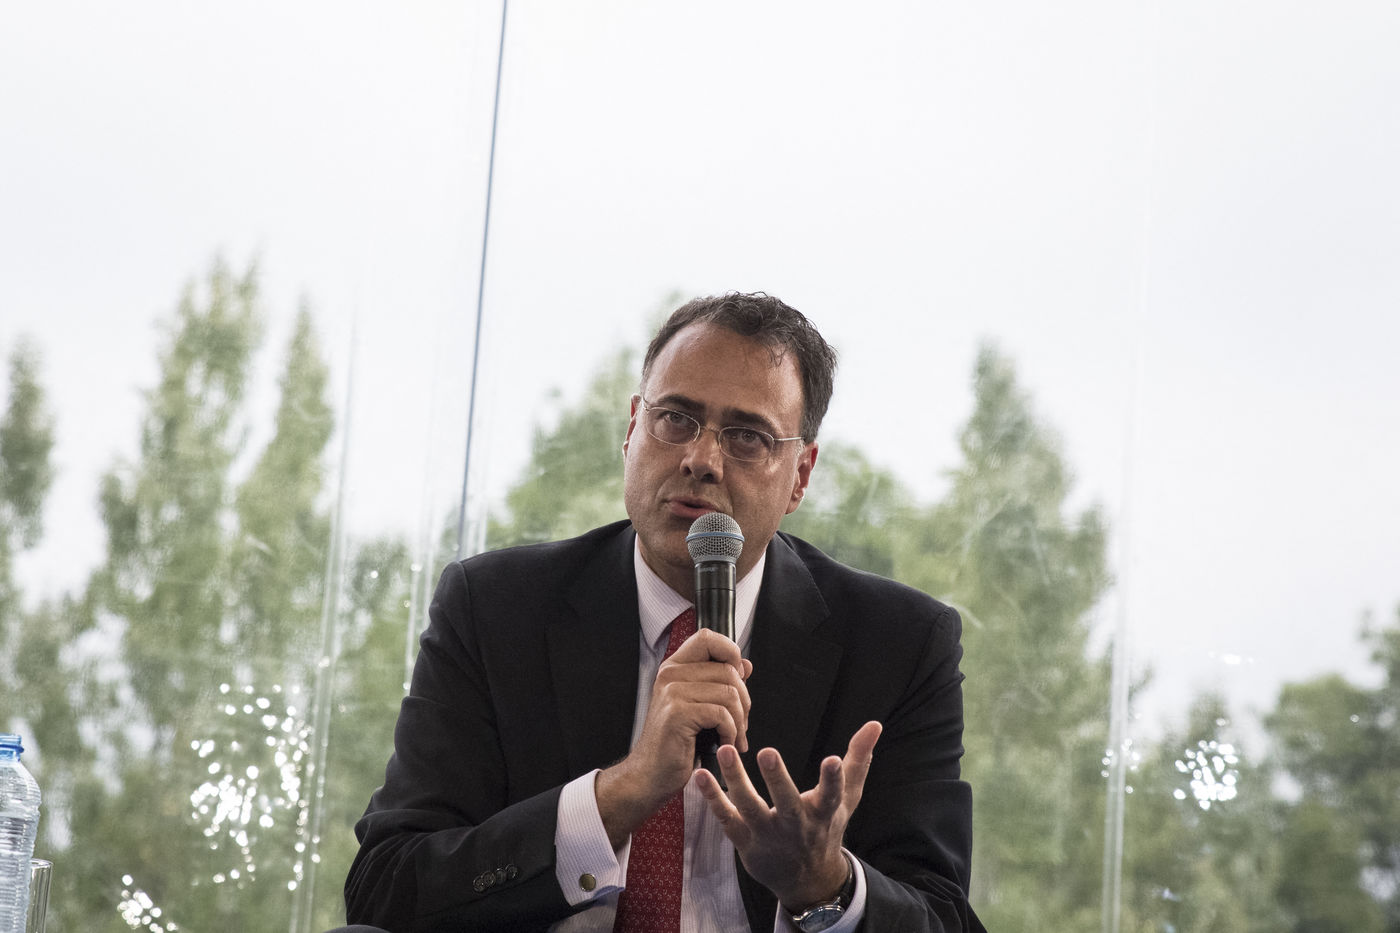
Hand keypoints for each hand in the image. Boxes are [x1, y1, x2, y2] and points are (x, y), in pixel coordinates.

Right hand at [596, 629, 751, 847]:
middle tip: (741, 723)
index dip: (731, 652)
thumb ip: (719, 682)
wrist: (650, 774)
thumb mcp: (698, 706)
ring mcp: (672, 692)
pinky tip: (725, 743)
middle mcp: (670, 674)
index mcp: (675, 667)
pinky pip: (721, 713)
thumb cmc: (675, 743)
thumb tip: (745, 664)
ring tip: (735, 735)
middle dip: (744, 700)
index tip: (738, 679)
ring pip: (729, 692)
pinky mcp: (677, 713)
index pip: (708, 637)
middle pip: (728, 670)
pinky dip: (731, 731)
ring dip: (740, 719)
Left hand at [695, 720, 881, 909]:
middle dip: (777, 779)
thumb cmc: (826, 828)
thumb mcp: (848, 798)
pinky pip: (726, 819)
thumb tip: (875, 724)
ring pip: (750, 808)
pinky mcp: (745, 841)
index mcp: (824, 813)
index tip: (832, 760)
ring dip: (735, 779)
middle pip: (787, 803)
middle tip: (767, 751)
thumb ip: (859, 760)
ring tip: (723, 751)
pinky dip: (713, 798)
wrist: (806, 880)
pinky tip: (700, 775)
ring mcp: (768, 835)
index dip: (834, 779)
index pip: (833, 795)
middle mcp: (795, 826)